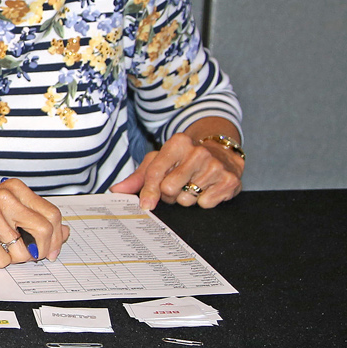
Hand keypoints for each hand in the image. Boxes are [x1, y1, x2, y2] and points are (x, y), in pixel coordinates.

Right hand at [0, 178, 69, 268]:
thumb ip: (36, 219)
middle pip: (44, 231)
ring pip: (23, 251)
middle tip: (33, 257)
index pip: (52, 214)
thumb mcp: (7, 211)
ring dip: (13, 258)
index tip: (52, 250)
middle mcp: (5, 198)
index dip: (57, 237)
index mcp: (15, 189)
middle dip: (41, 251)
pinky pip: (3, 260)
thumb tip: (65, 232)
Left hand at [110, 132, 242, 209]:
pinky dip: (204, 201)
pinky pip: (206, 204)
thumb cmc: (184, 158)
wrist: (223, 152)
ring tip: (193, 185)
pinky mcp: (230, 180)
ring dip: (187, 198)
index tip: (145, 204)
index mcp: (178, 143)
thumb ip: (138, 177)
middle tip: (177, 186)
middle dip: (169, 194)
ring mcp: (216, 166)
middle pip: (169, 189)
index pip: (155, 172)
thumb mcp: (160, 161)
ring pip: (187, 200)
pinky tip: (208, 188)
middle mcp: (198, 152)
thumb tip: (116, 191)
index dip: (148, 191)